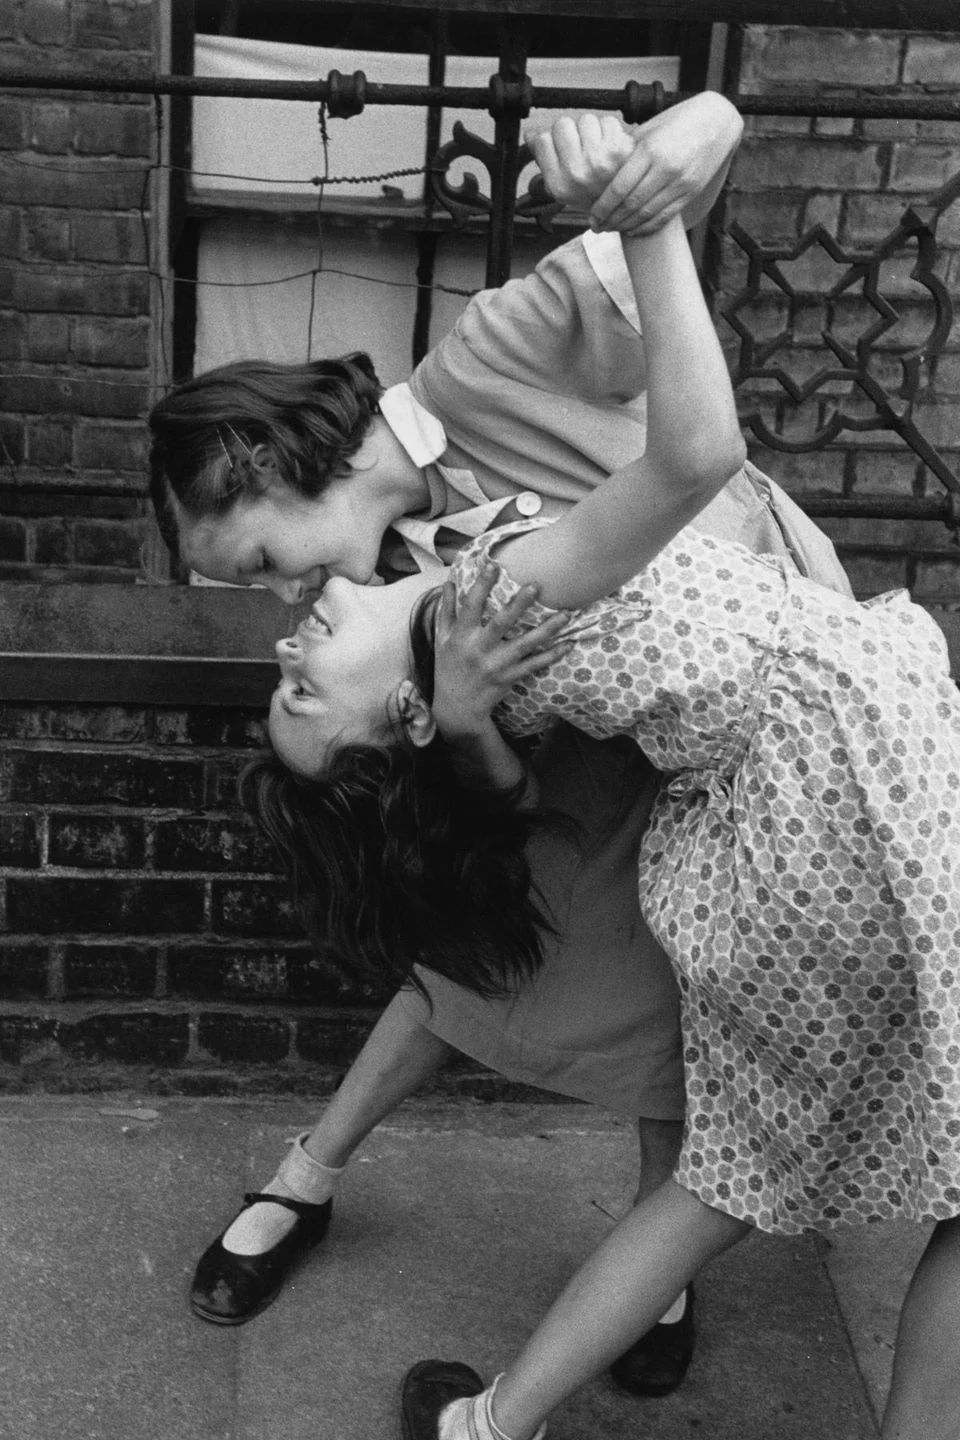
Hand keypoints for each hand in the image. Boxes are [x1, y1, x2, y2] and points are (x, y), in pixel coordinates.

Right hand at [431, 563, 569, 740]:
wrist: (457, 708)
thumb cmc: (449, 667)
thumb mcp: (442, 639)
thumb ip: (447, 610)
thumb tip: (450, 582)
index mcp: (462, 636)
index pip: (471, 606)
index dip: (481, 585)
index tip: (493, 564)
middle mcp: (480, 649)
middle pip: (501, 624)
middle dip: (518, 605)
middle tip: (536, 586)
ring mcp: (497, 665)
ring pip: (525, 645)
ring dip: (547, 629)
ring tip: (566, 614)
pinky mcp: (510, 678)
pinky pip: (534, 665)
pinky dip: (552, 655)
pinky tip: (569, 644)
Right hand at [525, 113, 636, 213]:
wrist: (625, 206)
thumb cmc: (591, 194)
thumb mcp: (562, 186)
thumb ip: (544, 159)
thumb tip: (530, 134)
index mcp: (558, 184)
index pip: (542, 140)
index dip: (552, 140)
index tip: (562, 150)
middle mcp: (576, 173)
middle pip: (562, 124)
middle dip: (571, 131)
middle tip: (582, 148)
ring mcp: (598, 160)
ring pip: (585, 120)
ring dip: (592, 129)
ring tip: (598, 149)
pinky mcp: (618, 149)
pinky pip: (607, 121)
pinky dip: (610, 130)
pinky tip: (612, 147)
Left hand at [589, 92, 743, 235]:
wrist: (717, 122)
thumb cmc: (677, 122)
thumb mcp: (649, 130)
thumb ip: (628, 152)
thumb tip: (602, 173)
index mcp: (650, 150)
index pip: (620, 186)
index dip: (603, 206)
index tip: (592, 217)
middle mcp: (666, 168)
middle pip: (631, 204)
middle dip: (611, 220)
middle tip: (597, 228)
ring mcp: (680, 182)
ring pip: (647, 214)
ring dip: (626, 226)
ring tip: (612, 230)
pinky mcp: (691, 192)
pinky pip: (665, 217)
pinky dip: (647, 227)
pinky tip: (633, 230)